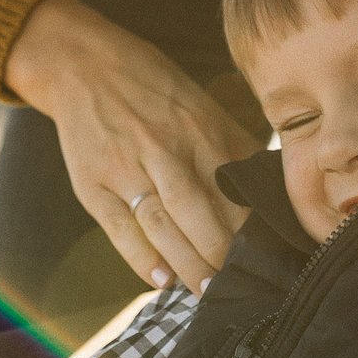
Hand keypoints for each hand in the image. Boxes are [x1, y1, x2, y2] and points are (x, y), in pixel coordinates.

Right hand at [4, 0, 253, 293]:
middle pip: (197, 209)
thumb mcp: (201, 107)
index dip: (251, 227)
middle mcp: (163, 148)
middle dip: (220, 252)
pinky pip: (118, 228)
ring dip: (186, 262)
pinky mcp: (92, 182)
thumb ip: (234, 148)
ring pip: (160, 222)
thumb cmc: (155, 92)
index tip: (269, 257)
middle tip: (239, 284)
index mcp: (198, 130)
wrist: (86, 65)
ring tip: (206, 292)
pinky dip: (141, 257)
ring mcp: (125, 166)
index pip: (232, 188)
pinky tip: (161, 280)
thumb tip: (271, 191)